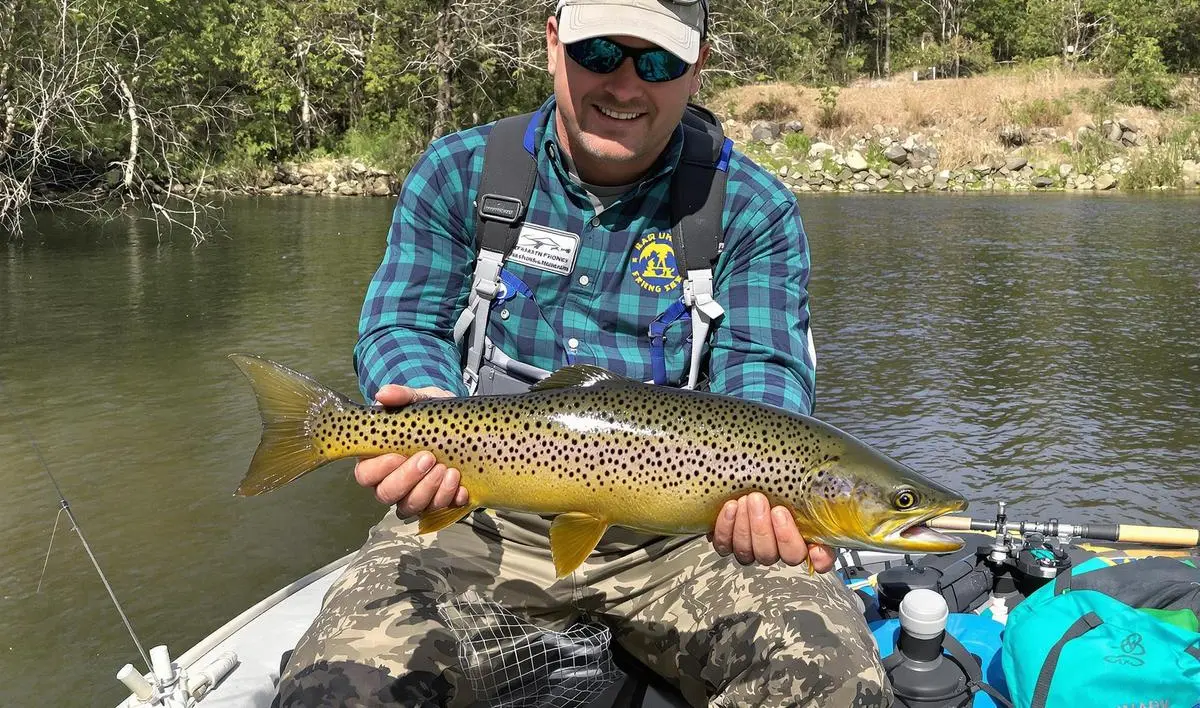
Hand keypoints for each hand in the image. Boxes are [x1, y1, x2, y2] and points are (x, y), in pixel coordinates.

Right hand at [353, 383, 468, 515]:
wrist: (461, 423)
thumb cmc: (431, 414)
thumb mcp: (420, 400)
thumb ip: (402, 396)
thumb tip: (383, 394)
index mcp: (377, 460)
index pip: (366, 474)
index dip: (379, 468)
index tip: (398, 453)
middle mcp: (391, 481)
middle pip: (386, 494)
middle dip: (408, 479)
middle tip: (429, 458)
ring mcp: (413, 494)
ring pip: (411, 506)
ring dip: (430, 491)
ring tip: (449, 470)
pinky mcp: (436, 501)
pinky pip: (439, 510)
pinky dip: (451, 500)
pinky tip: (462, 487)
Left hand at [709, 492, 835, 572]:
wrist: (745, 479)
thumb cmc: (776, 484)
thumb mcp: (801, 486)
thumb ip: (818, 497)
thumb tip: (830, 503)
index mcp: (801, 539)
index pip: (812, 558)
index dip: (809, 553)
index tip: (799, 531)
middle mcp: (775, 550)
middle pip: (770, 554)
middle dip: (763, 528)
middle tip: (760, 501)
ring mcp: (750, 549)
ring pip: (747, 552)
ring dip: (745, 525)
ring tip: (746, 500)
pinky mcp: (727, 543)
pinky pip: (724, 544)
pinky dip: (726, 526)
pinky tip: (731, 507)